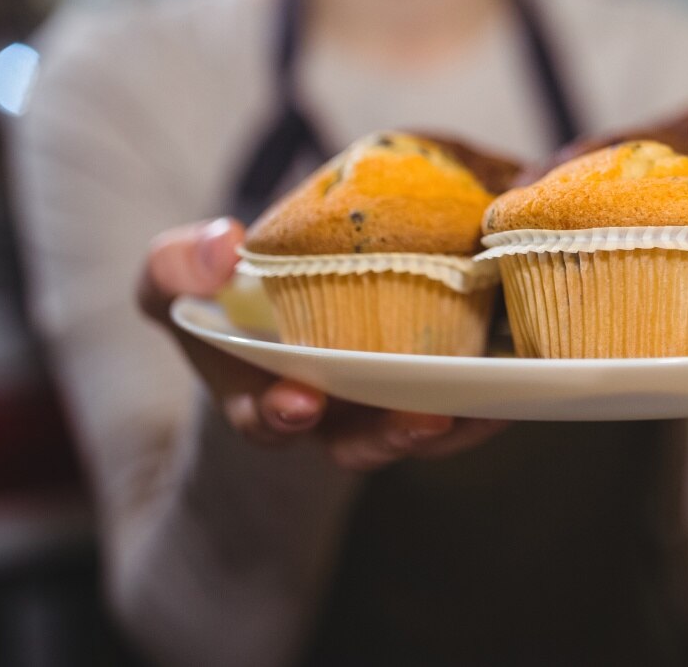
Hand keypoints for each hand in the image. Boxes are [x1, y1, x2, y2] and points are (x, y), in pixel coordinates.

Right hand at [138, 219, 506, 469]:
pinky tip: (512, 386)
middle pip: (356, 443)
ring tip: (478, 407)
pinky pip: (462, 410)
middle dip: (384, 437)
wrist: (287, 288)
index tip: (300, 401)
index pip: (265, 417)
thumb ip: (176, 264)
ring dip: (451, 422)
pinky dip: (487, 403)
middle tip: (418, 421)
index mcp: (260, 394)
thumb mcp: (177, 278)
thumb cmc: (227, 294)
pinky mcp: (430, 387)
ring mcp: (378, 405)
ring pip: (417, 431)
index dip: (279, 415)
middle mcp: (327, 413)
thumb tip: (222, 243)